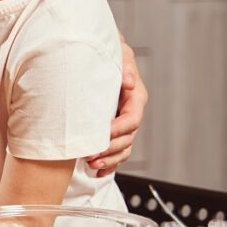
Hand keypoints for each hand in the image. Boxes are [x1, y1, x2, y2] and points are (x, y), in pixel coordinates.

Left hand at [87, 41, 148, 176]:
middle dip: (111, 150)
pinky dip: (109, 165)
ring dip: (109, 160)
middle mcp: (130, 113)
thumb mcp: (118, 54)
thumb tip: (129, 82)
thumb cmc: (107, 54)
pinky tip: (97, 173)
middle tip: (92, 156)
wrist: (94, 55)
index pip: (132, 119)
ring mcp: (122, 124)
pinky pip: (116, 153)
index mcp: (135, 98)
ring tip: (91, 165)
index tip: (103, 135)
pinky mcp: (113, 131)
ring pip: (123, 149)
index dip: (119, 130)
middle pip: (127, 138)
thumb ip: (124, 66)